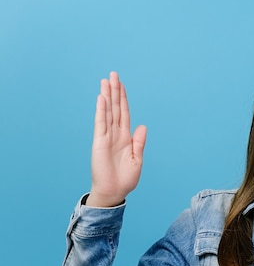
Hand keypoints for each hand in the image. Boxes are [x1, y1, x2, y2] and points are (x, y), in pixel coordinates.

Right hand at [86, 72, 146, 206]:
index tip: (121, 84)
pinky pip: (101, 123)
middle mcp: (115, 134)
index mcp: (126, 138)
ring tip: (106, 80)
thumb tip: (142, 125)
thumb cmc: (125, 179)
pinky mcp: (99, 142)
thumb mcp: (137, 159)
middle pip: (115, 108)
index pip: (124, 113)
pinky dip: (101, 110)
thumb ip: (139, 142)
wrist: (114, 191)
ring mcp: (106, 137)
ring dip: (107, 96)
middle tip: (113, 74)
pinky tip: (101, 98)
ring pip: (107, 112)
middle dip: (114, 91)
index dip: (123, 99)